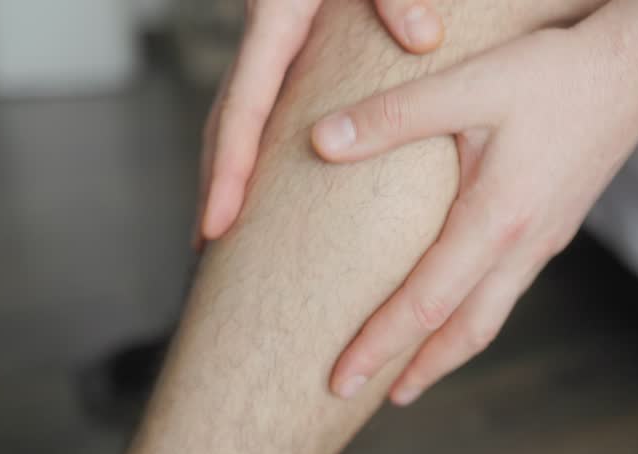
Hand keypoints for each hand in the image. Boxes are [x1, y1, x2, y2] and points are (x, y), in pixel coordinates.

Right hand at [194, 0, 444, 248]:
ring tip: (233, 228)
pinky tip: (266, 179)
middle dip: (219, 185)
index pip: (243, 108)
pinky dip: (256, 148)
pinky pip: (262, 109)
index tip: (216, 224)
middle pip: (227, 125)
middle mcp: (266, 41)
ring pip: (239, 120)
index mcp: (277, 20)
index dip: (227, 170)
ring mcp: (273, 50)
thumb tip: (424, 37)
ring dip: (231, 172)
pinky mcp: (289, 53)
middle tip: (213, 247)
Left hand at [314, 28, 637, 404]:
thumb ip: (392, 116)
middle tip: (378, 399)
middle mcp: (525, 245)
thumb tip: (321, 142)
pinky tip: (458, 302)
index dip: (379, 346)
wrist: (635, 68)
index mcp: (498, 220)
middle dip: (419, 370)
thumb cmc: (555, 75)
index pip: (426, 304)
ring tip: (413, 368)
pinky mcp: (554, 227)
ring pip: (491, 316)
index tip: (341, 380)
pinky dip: (472, 315)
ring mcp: (544, 241)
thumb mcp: (468, 86)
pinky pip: (507, 290)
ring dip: (448, 349)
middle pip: (466, 331)